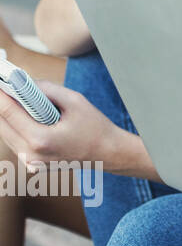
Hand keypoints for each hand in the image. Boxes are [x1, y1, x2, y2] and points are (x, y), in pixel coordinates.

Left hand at [0, 78, 141, 174]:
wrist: (108, 153)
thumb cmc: (96, 128)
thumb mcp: (75, 101)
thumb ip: (47, 90)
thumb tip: (25, 82)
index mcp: (40, 139)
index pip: (8, 112)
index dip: (1, 94)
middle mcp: (30, 154)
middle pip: (0, 125)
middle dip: (2, 104)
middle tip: (6, 88)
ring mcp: (29, 162)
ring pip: (5, 134)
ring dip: (7, 116)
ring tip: (16, 100)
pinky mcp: (31, 163)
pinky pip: (14, 142)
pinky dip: (15, 127)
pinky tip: (25, 117)